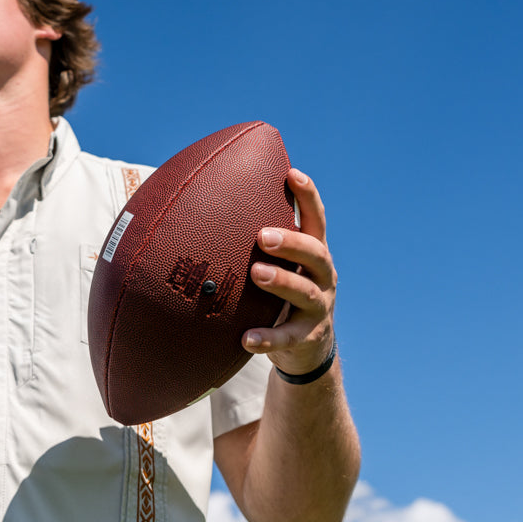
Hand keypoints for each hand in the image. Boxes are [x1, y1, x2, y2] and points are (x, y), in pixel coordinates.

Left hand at [243, 168, 336, 377]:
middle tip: (262, 235)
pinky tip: (246, 338)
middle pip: (315, 252)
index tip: (291, 173)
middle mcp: (322, 276)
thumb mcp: (276, 265)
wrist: (306, 348)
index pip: (315, 220)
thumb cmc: (280, 294)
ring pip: (306, 292)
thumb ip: (254, 243)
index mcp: (313, 253)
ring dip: (282, 282)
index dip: (307, 196)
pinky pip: (287, 338)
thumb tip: (200, 209)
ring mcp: (318, 307)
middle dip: (291, 241)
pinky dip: (268, 338)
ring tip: (257, 273)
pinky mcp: (308, 337)